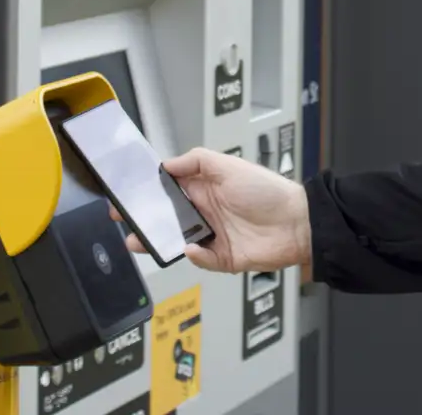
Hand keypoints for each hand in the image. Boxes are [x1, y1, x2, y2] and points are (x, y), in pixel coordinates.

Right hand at [111, 147, 311, 273]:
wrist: (298, 223)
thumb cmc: (268, 191)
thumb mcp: (230, 165)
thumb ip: (196, 162)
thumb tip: (166, 164)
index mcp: (206, 188)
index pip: (170, 189)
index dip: (149, 192)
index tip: (129, 193)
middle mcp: (206, 212)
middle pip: (168, 218)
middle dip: (145, 220)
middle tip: (123, 219)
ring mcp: (213, 236)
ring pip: (177, 241)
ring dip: (158, 242)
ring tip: (139, 241)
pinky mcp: (222, 258)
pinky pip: (200, 260)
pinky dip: (194, 256)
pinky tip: (191, 248)